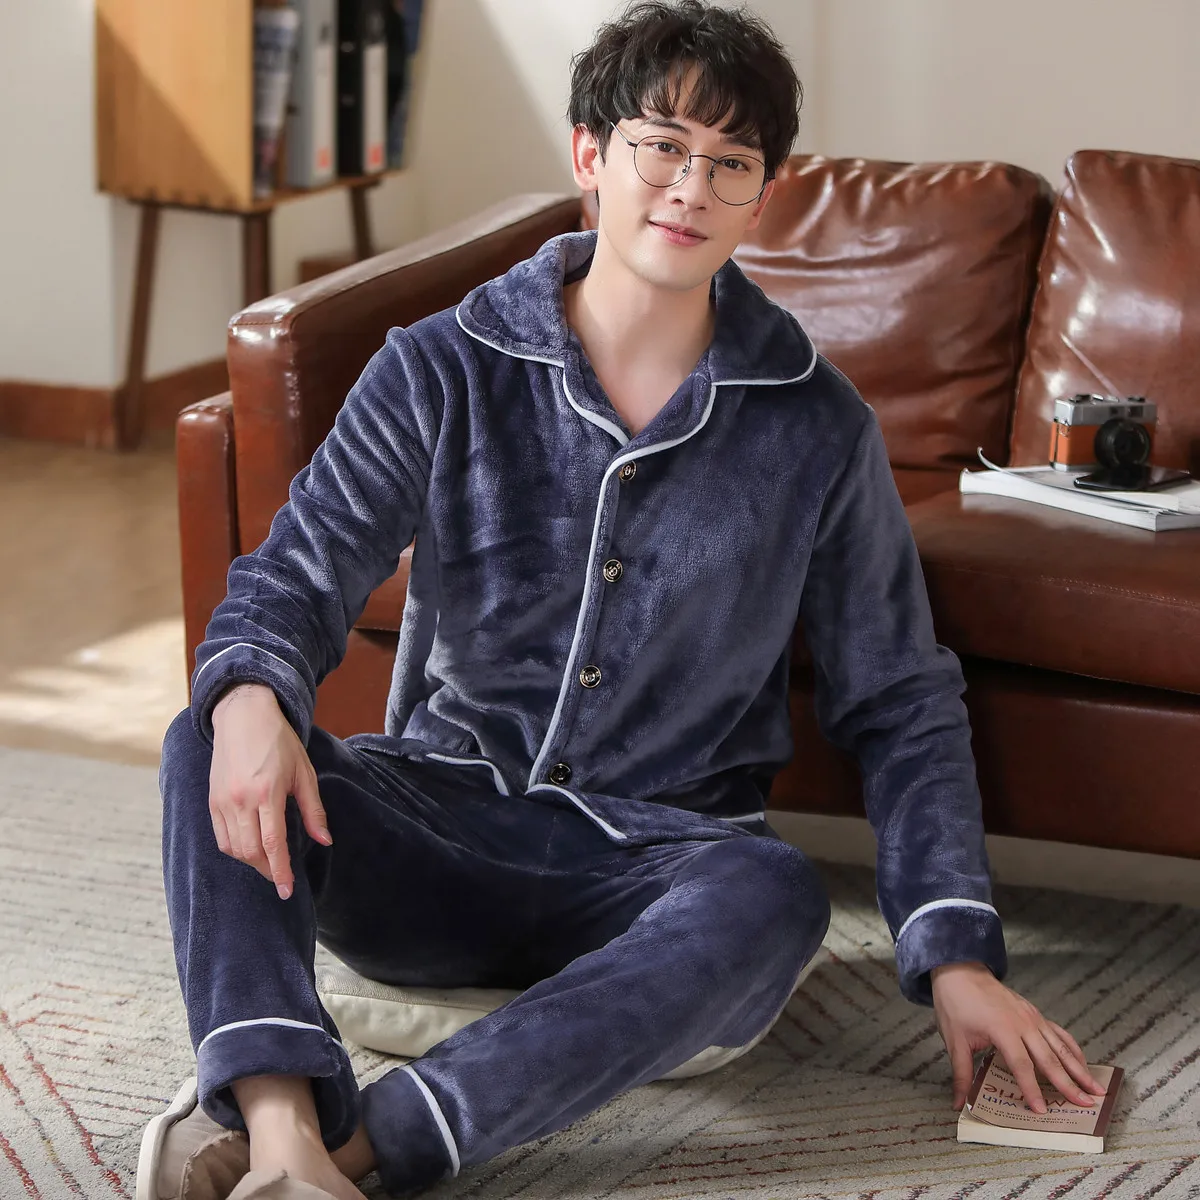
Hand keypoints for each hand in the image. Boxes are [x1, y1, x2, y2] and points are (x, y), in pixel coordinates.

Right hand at [209, 683, 331, 899]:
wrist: (243, 715)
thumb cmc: (279, 741)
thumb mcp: (304, 772)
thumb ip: (313, 809)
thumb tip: (324, 840)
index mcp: (268, 792)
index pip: (272, 843)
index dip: (280, 870)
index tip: (287, 890)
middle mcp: (241, 800)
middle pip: (251, 852)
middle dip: (267, 870)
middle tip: (282, 877)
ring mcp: (223, 801)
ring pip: (233, 848)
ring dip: (251, 862)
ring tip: (268, 863)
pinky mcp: (212, 800)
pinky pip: (221, 836)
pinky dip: (235, 849)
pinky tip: (249, 849)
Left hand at [930, 961, 1106, 1112]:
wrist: (961, 972)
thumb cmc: (955, 1004)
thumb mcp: (954, 1040)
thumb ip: (961, 1074)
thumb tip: (957, 1103)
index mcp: (1002, 1029)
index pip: (1021, 1065)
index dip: (1032, 1089)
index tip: (1041, 1110)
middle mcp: (1023, 1023)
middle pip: (1049, 1058)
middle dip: (1069, 1083)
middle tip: (1086, 1104)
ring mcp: (1032, 1017)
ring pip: (1060, 1047)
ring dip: (1079, 1068)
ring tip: (1097, 1088)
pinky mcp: (1035, 1013)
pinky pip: (1058, 1033)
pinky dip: (1072, 1048)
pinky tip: (1082, 1062)